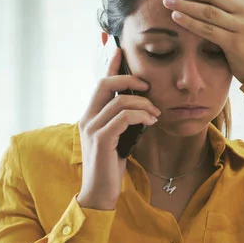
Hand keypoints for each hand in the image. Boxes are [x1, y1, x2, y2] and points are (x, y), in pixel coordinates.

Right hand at [76, 41, 160, 209]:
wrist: (100, 193)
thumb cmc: (111, 167)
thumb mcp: (119, 138)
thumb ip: (123, 121)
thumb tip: (142, 106)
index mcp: (90, 115)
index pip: (100, 83)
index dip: (110, 64)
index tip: (119, 48)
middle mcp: (87, 118)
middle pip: (104, 84)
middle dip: (129, 79)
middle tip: (148, 85)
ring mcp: (91, 128)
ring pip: (119, 101)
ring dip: (143, 104)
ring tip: (156, 114)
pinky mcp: (101, 140)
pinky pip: (123, 117)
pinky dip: (141, 116)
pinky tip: (151, 122)